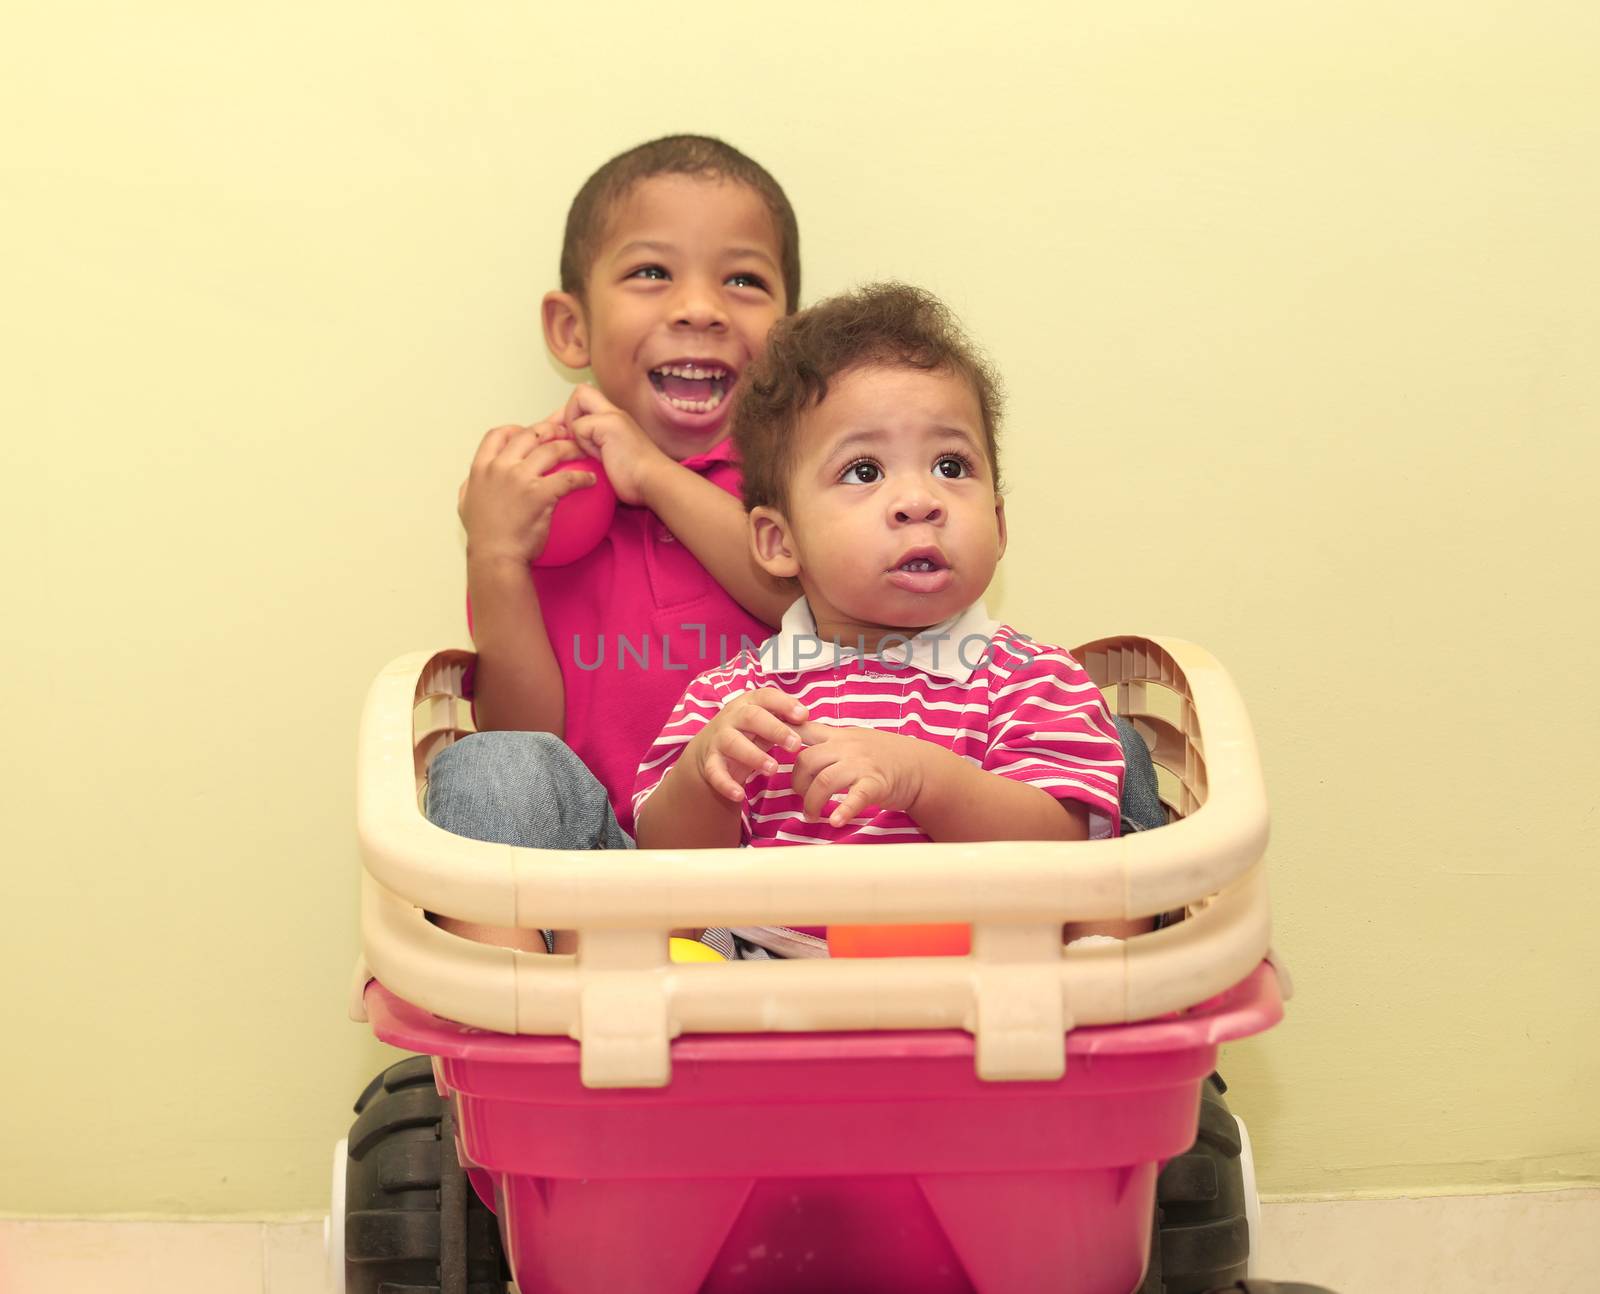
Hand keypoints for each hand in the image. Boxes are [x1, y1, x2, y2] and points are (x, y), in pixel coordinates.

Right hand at [457, 419, 596, 563]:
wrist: (495, 557)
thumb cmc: (483, 537)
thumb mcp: (466, 505)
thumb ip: (470, 488)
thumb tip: (473, 481)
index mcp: (481, 468)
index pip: (497, 434)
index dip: (516, 428)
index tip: (528, 432)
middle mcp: (500, 467)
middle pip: (529, 435)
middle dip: (550, 429)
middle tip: (564, 433)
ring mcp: (520, 478)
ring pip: (551, 450)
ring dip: (571, 446)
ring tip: (583, 450)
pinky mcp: (541, 494)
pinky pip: (568, 478)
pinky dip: (583, 477)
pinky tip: (591, 480)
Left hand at [563, 384, 670, 505]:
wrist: (655, 481)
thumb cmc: (636, 477)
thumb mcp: (613, 456)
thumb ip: (598, 446)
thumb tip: (575, 447)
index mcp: (616, 418)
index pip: (587, 397)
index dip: (571, 412)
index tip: (570, 436)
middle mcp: (614, 412)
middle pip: (581, 391)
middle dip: (567, 413)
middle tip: (569, 438)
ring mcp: (613, 416)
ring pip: (577, 401)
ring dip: (574, 428)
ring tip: (588, 450)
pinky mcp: (609, 424)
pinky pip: (579, 426)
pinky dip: (583, 443)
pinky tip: (599, 456)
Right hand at [689, 687, 808, 802]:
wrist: (710, 749)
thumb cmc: (749, 732)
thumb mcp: (765, 722)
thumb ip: (784, 719)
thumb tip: (805, 717)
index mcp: (749, 704)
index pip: (766, 696)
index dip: (784, 704)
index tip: (803, 716)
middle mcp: (732, 718)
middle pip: (751, 717)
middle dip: (774, 729)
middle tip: (795, 745)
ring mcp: (719, 739)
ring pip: (733, 743)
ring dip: (754, 755)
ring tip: (773, 769)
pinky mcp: (709, 762)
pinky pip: (714, 772)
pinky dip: (725, 784)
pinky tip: (740, 795)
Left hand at [791, 723, 935, 827]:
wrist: (919, 765)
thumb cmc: (882, 756)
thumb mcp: (853, 741)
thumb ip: (827, 743)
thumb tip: (796, 746)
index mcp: (837, 736)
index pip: (802, 730)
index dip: (781, 738)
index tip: (766, 749)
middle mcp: (846, 747)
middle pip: (806, 761)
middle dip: (796, 784)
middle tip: (800, 800)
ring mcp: (861, 765)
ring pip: (824, 781)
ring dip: (812, 803)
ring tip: (812, 816)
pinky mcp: (876, 783)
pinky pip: (856, 797)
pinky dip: (843, 810)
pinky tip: (835, 821)